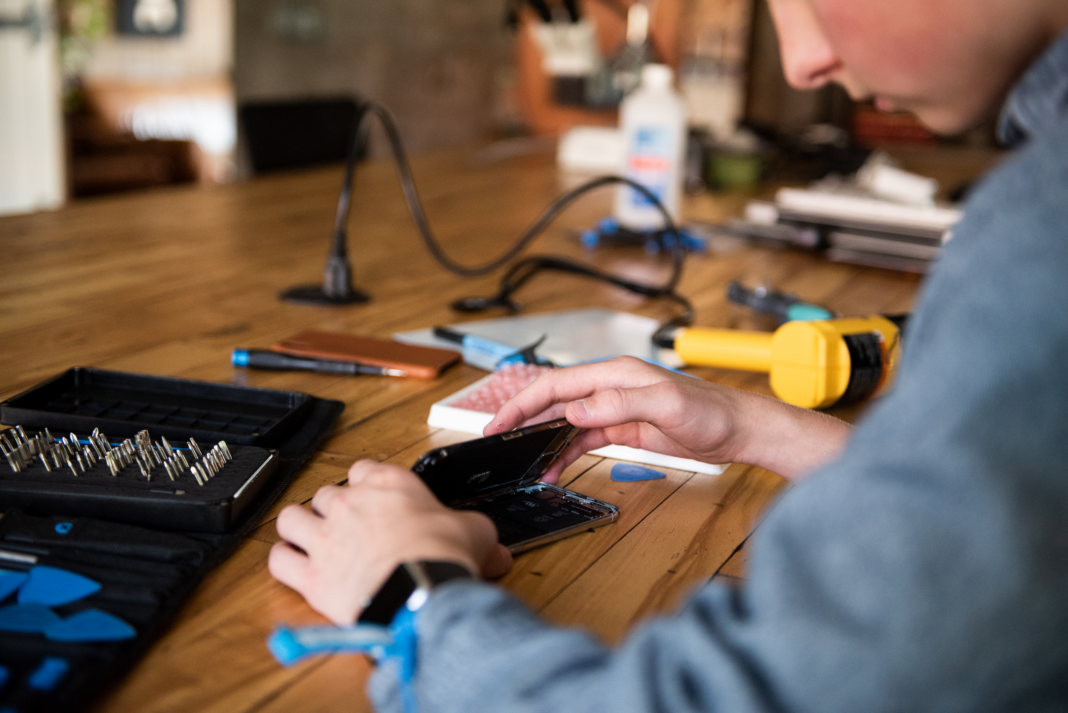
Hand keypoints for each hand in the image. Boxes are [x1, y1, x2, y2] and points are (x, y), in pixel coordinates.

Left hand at [269, 460, 511, 624]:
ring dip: (299, 528)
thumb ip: (477, 534)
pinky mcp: (310, 575)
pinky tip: (294, 567)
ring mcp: (325, 537)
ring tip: (310, 540)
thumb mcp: (475, 533)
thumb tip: (498, 553)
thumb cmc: (443, 557)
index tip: (374, 498)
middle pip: (326, 493)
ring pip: (291, 518)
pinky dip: (284, 562)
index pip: (363, 469)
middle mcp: (350, 503)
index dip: (366, 484)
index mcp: (388, 484)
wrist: (420, 593)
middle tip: (348, 527)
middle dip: (333, 509)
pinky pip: (279, 560)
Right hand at [485, 356, 851, 481]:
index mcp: (615, 374)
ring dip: (543, 441)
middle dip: (523, 419)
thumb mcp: (666, 405)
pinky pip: (585, 439)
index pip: (557, 384)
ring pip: (566, 422)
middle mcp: (610, 387)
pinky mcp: (623, 428)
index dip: (524, 402)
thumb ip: (620, 403)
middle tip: (497, 440)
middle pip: (554, 400)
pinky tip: (554, 468)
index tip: (501, 420)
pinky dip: (566, 453)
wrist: (737, 430)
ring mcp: (615, 408)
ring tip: (524, 463)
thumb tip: (576, 408)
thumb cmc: (710, 411)